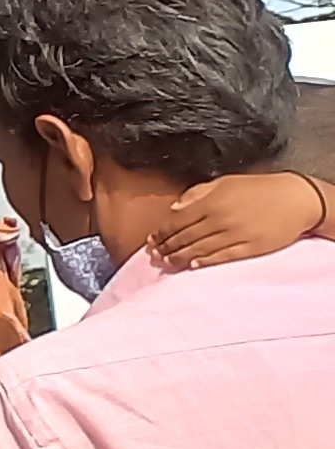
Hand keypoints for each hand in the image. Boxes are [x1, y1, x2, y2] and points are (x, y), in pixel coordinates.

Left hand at [149, 172, 333, 270]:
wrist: (297, 198)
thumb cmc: (259, 188)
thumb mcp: (225, 183)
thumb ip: (197, 194)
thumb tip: (174, 208)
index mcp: (212, 201)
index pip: (177, 220)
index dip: (162, 233)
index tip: (152, 240)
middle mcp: (221, 218)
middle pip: (185, 237)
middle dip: (166, 248)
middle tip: (154, 256)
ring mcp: (237, 234)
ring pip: (201, 249)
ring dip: (180, 258)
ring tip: (167, 263)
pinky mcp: (252, 246)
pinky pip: (224, 257)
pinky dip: (206, 262)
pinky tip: (193, 265)